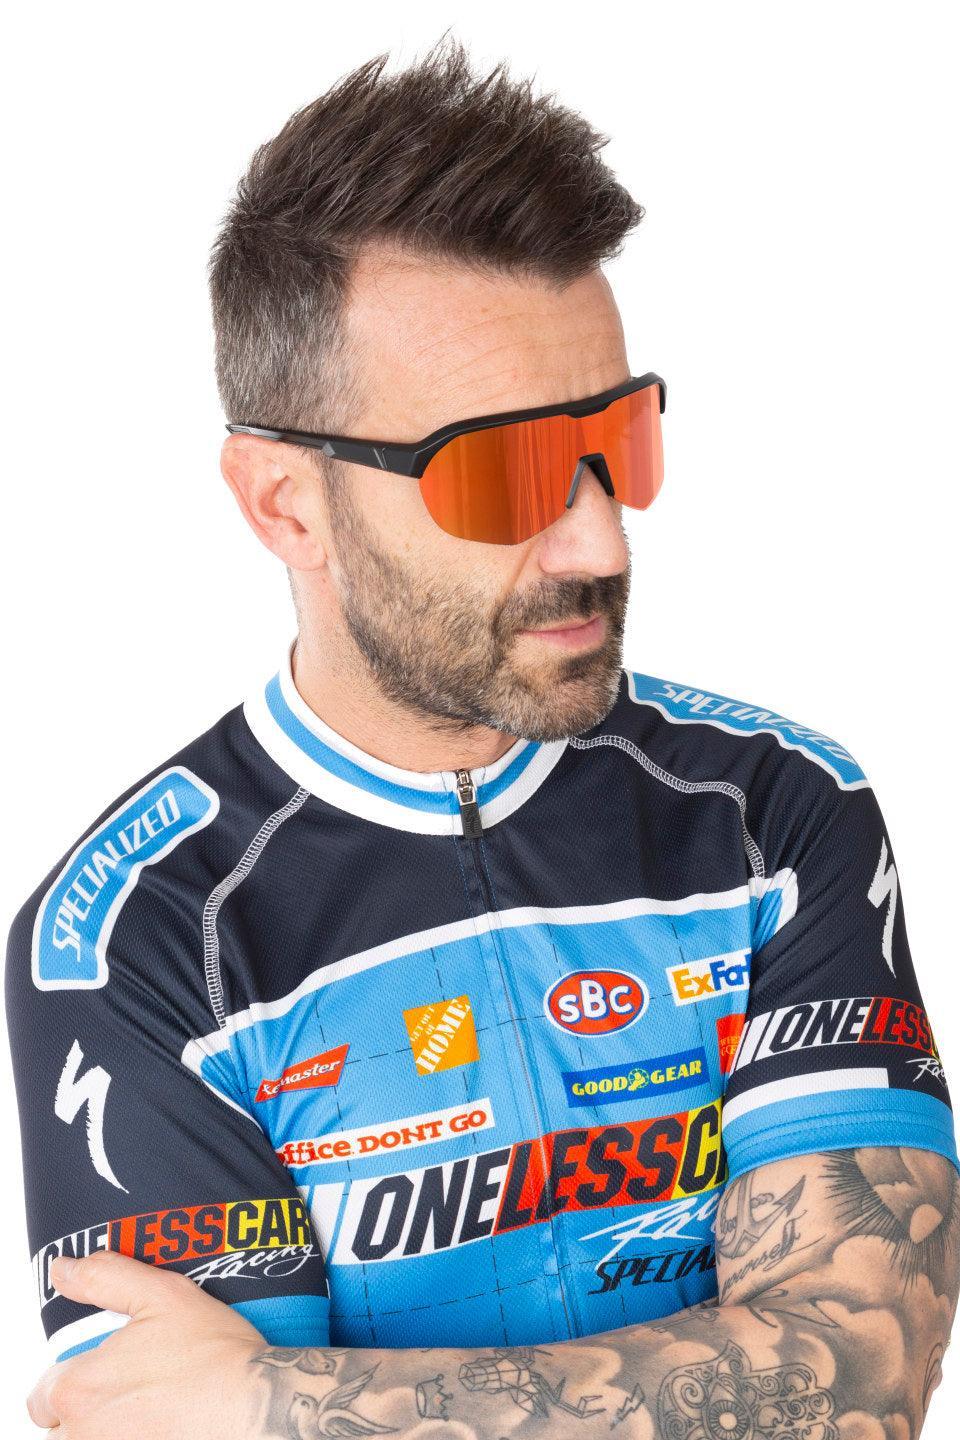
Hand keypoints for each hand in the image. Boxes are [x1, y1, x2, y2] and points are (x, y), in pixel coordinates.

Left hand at [26, 1251, 266, 1437]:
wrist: (257, 1405)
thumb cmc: (213, 1353)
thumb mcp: (161, 1293)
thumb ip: (104, 1276)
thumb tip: (62, 1269)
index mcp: (78, 1390)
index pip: (44, 1394)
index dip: (73, 1377)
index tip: (109, 1369)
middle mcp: (85, 1436)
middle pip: (62, 1429)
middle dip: (87, 1412)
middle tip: (131, 1390)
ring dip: (107, 1431)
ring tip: (149, 1411)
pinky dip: (133, 1439)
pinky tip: (163, 1426)